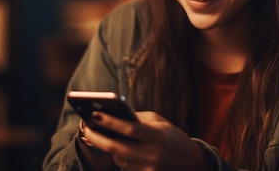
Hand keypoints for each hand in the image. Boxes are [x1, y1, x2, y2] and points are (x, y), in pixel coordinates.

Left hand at [83, 111, 212, 170]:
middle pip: (117, 148)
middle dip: (98, 138)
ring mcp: (149, 169)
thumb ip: (137, 119)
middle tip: (86, 128)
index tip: (94, 113)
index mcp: (157, 136)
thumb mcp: (159, 122)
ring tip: (101, 135)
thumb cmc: (172, 137)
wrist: (192, 163)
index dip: (110, 122)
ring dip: (110, 148)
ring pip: (119, 159)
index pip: (129, 129)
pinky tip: (120, 148)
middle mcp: (152, 155)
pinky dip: (121, 158)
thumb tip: (111, 115)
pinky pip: (125, 168)